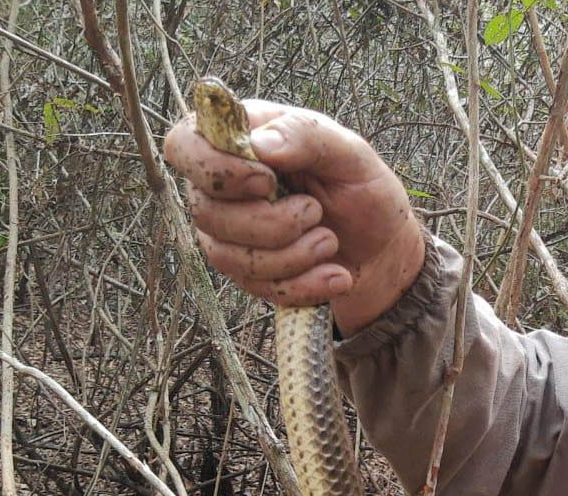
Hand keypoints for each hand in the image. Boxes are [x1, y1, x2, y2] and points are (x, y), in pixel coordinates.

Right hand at [163, 100, 424, 334]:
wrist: (384, 251)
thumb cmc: (364, 191)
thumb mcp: (351, 154)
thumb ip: (307, 136)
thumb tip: (258, 143)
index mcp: (242, 139)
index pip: (183, 145)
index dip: (214, 168)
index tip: (266, 181)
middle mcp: (224, 185)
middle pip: (205, 210)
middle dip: (271, 222)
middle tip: (316, 212)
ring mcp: (229, 231)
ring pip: (227, 255)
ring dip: (292, 256)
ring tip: (330, 241)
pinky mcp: (246, 271)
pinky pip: (257, 287)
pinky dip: (303, 284)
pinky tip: (335, 274)